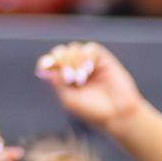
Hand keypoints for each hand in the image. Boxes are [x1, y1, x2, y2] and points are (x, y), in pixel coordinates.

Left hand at [34, 42, 148, 134]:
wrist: (118, 112)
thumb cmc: (93, 110)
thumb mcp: (69, 98)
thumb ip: (56, 82)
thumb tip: (44, 68)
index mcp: (64, 79)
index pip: (50, 63)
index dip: (47, 61)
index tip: (48, 65)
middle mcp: (76, 69)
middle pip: (61, 52)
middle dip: (63, 62)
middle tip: (70, 79)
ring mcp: (89, 63)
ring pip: (74, 48)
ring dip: (75, 61)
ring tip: (82, 78)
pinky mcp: (103, 60)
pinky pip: (90, 48)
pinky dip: (87, 56)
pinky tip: (89, 69)